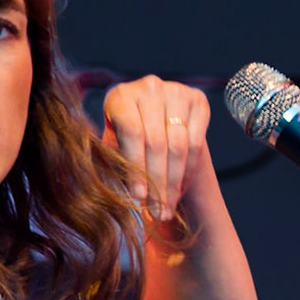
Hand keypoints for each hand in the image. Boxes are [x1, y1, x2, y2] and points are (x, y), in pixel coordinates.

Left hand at [101, 76, 210, 220]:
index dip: (136, 167)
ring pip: (179, 145)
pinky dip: (189, 171)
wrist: (155, 120)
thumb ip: (108, 163)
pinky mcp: (198, 100)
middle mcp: (149, 87)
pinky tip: (180, 190)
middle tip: (157, 212)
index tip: (139, 199)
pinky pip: (196, 143)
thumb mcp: (112, 149)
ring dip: (174, 182)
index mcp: (120, 95)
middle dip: (157, 182)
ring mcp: (176, 91)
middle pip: (157, 142)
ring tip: (168, 208)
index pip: (132, 133)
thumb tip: (102, 189)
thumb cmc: (125, 141)